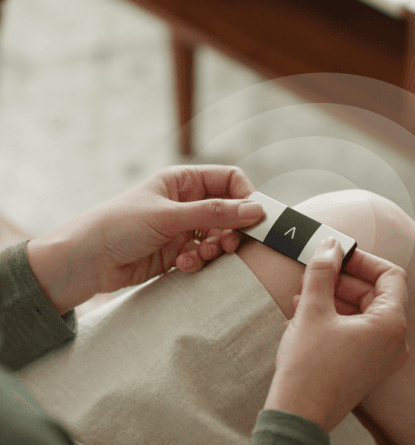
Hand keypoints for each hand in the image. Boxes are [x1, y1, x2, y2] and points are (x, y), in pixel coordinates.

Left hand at [27, 165, 263, 314]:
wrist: (88, 260)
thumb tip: (256, 210)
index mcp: (184, 182)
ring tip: (200, 254)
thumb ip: (213, 213)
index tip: (254, 218)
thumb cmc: (120, 225)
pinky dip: (198, 261)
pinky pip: (203, 256)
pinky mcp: (178, 253)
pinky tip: (182, 265)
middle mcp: (187, 203)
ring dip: (215, 248)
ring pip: (218, 236)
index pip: (229, 180)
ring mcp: (183, 229)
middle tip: (229, 244)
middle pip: (229, 212)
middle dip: (232, 229)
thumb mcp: (168, 215)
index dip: (245, 197)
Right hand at [263, 236, 408, 432]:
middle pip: (372, 292)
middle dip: (340, 280)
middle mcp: (391, 340)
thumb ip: (322, 272)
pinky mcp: (362, 361)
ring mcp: (378, 353)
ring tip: (302, 297)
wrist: (298, 411)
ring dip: (330, 297)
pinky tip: (304, 315)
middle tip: (313, 275)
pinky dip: (331, 315)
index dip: (362, 260)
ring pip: (358, 309)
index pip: (389, 275)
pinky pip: (352, 327)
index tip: (337, 255)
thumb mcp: (312, 309)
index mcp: (389, 324)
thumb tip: (329, 246)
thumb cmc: (309, 367)